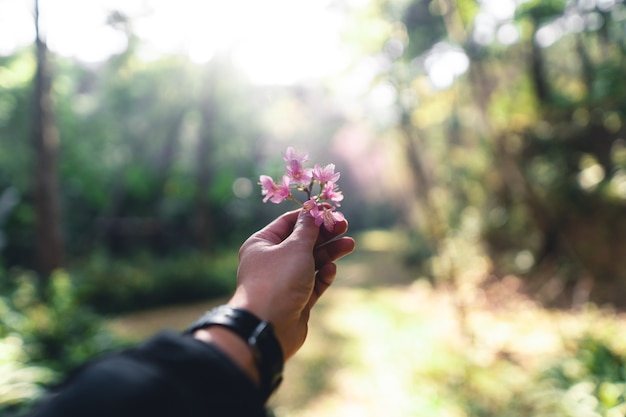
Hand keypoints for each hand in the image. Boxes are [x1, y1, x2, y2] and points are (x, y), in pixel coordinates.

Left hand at [229, 209, 354, 358]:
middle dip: (324, 234)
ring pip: (310, 262)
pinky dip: (323, 275)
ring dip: (329, 253)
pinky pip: (312, 283)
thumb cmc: (278, 281)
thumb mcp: (295, 248)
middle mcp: (270, 261)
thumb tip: (311, 213)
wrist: (268, 328)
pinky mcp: (296, 300)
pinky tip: (331, 270)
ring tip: (350, 245)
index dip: (310, 216)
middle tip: (344, 226)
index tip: (330, 210)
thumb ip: (307, 230)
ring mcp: (283, 282)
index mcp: (262, 244)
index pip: (288, 223)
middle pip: (301, 242)